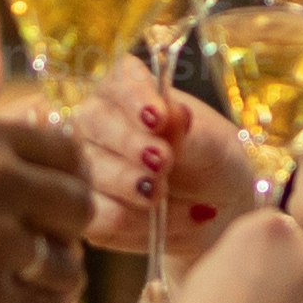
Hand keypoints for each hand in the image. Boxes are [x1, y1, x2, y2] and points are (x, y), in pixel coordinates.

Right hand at [67, 66, 264, 256]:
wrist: (216, 211)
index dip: (134, 98)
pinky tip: (160, 220)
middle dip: (129, 144)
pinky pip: (96, 215)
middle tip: (162, 163)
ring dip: (129, 186)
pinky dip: (133, 221)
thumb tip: (172, 115)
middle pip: (93, 123)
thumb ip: (189, 133)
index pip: (119, 81)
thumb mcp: (214, 145)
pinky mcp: (87, 209)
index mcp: (128, 90)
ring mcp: (85, 166)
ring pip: (91, 171)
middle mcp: (97, 122)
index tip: (158, 117)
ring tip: (163, 195)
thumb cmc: (213, 164)